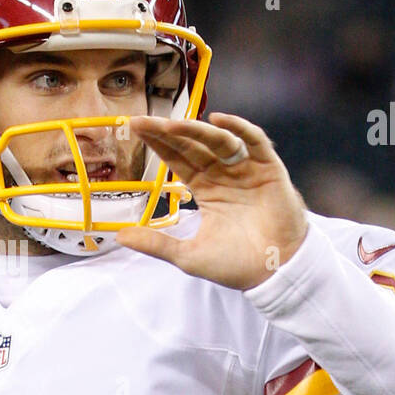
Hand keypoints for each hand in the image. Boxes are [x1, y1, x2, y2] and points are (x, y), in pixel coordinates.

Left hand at [115, 112, 308, 289]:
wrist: (275, 273)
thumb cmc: (235, 265)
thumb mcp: (187, 254)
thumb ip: (155, 243)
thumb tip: (119, 236)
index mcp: (206, 189)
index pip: (178, 159)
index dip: (158, 144)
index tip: (135, 129)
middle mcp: (224, 175)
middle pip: (192, 145)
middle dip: (168, 132)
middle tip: (142, 121)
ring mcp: (246, 169)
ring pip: (218, 140)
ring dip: (195, 130)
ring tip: (171, 124)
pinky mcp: (269, 168)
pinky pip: (254, 141)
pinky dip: (239, 128)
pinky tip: (219, 121)